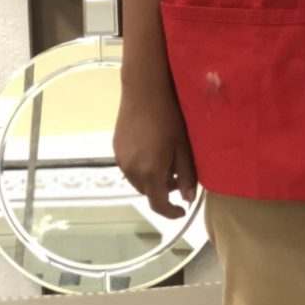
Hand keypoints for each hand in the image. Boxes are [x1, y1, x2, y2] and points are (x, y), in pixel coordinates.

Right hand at [113, 73, 196, 219]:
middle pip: (148, 192)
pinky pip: (130, 168)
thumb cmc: (170, 117)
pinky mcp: (116, 149)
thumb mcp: (183, 147)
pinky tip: (153, 150)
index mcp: (150, 172)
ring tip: (167, 161)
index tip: (182, 211)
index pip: (158, 204)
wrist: (144, 91)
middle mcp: (131, 171)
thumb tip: (188, 198)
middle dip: (164, 191)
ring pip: (138, 181)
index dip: (170, 213)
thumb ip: (187, 174)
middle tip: (180, 177)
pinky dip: (142, 168)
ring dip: (152, 179)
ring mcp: (121, 160)